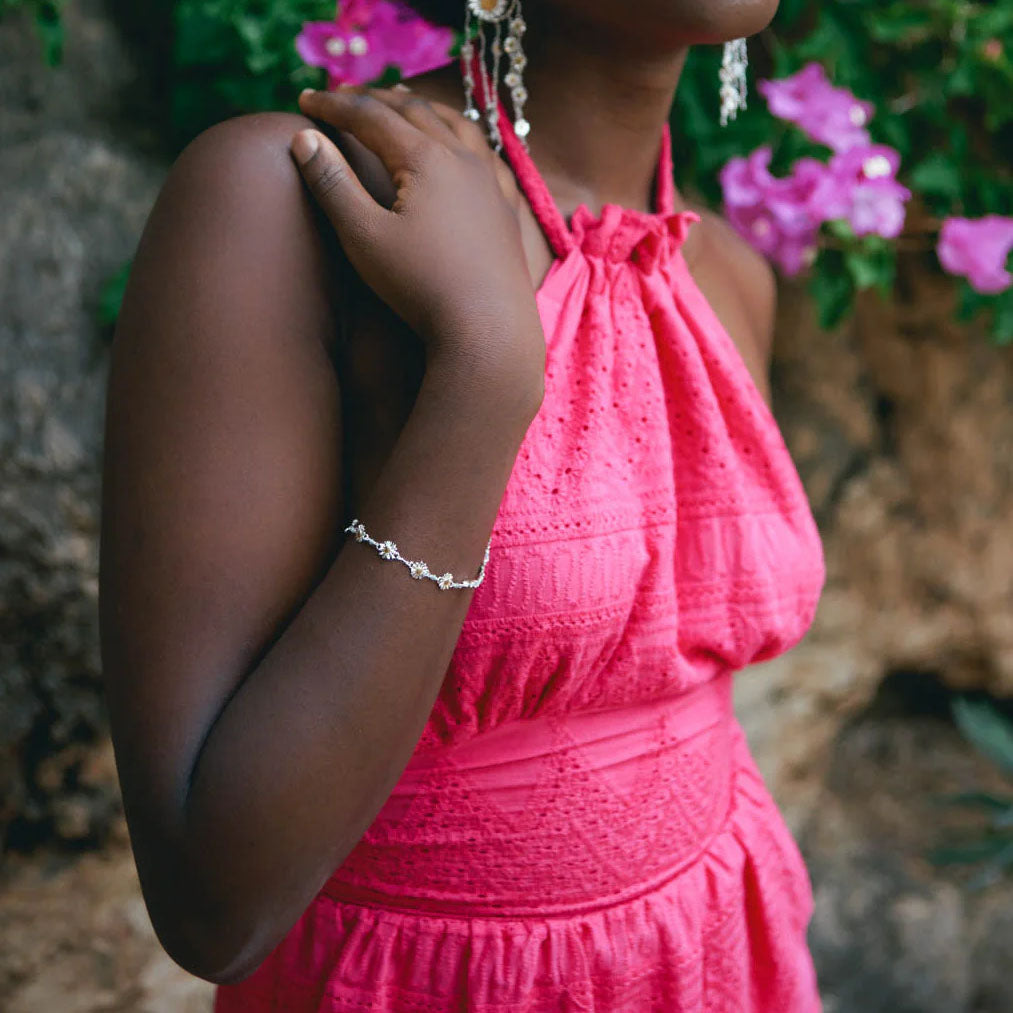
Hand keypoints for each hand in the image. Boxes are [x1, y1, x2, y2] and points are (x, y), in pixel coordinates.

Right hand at [292, 86, 545, 391]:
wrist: (487, 330)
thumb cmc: (421, 288)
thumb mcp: (364, 238)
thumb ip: (333, 185)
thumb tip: (303, 138)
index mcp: (425, 158)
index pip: (371, 115)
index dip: (334, 105)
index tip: (305, 99)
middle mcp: (463, 158)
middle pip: (414, 110)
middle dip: (376, 99)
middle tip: (345, 97)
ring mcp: (492, 181)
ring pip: (457, 123)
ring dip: (424, 107)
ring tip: (402, 104)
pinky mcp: (507, 208)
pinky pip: (487, 153)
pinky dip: (464, 135)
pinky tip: (462, 144)